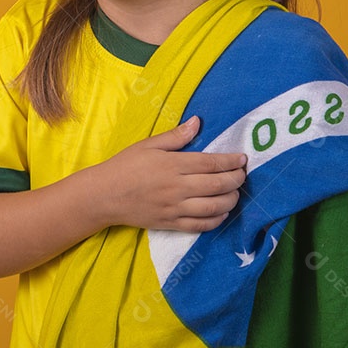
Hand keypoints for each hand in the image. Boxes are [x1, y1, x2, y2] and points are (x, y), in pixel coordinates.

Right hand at [90, 116, 247, 231]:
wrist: (104, 195)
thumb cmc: (125, 166)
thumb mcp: (148, 145)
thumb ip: (176, 136)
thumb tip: (197, 122)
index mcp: (173, 165)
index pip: (211, 163)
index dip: (231, 161)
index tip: (242, 159)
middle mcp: (177, 187)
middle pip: (217, 185)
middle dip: (236, 180)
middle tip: (243, 175)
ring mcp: (175, 208)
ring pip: (213, 207)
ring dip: (230, 200)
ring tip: (235, 193)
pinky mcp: (171, 224)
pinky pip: (200, 225)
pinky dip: (216, 220)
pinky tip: (222, 213)